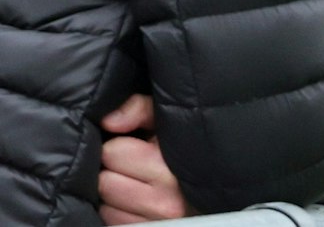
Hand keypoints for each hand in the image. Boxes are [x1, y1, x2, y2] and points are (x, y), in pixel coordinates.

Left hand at [98, 94, 191, 223]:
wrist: (217, 185)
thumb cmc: (189, 148)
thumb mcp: (168, 120)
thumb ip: (139, 108)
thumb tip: (108, 121)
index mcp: (167, 168)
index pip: (112, 153)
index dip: (118, 146)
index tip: (132, 145)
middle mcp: (164, 202)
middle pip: (105, 183)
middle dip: (113, 171)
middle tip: (131, 165)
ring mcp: (157, 223)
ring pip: (106, 207)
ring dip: (114, 195)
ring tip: (135, 183)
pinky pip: (116, 223)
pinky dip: (119, 212)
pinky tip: (136, 201)